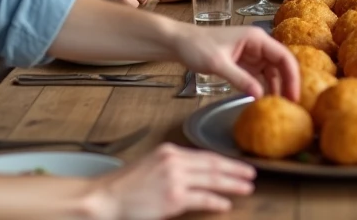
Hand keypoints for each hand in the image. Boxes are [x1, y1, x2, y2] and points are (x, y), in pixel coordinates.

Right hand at [96, 142, 255, 217]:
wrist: (105, 198)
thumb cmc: (124, 186)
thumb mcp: (150, 166)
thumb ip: (173, 166)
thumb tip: (195, 174)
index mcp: (169, 151)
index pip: (205, 155)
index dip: (225, 161)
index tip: (239, 165)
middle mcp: (174, 162)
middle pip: (213, 165)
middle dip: (235, 170)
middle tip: (252, 173)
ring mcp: (175, 179)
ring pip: (212, 180)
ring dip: (232, 184)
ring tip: (247, 187)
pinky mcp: (173, 198)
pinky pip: (201, 199)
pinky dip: (216, 201)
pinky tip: (226, 203)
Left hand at [174, 24, 299, 100]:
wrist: (179, 43)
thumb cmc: (197, 46)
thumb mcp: (218, 64)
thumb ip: (240, 79)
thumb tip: (260, 96)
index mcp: (257, 38)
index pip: (283, 56)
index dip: (292, 76)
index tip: (294, 96)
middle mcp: (258, 45)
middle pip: (281, 65)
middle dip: (288, 84)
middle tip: (291, 106)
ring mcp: (252, 54)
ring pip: (273, 72)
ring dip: (278, 88)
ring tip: (282, 108)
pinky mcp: (244, 64)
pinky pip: (260, 77)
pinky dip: (264, 88)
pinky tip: (266, 101)